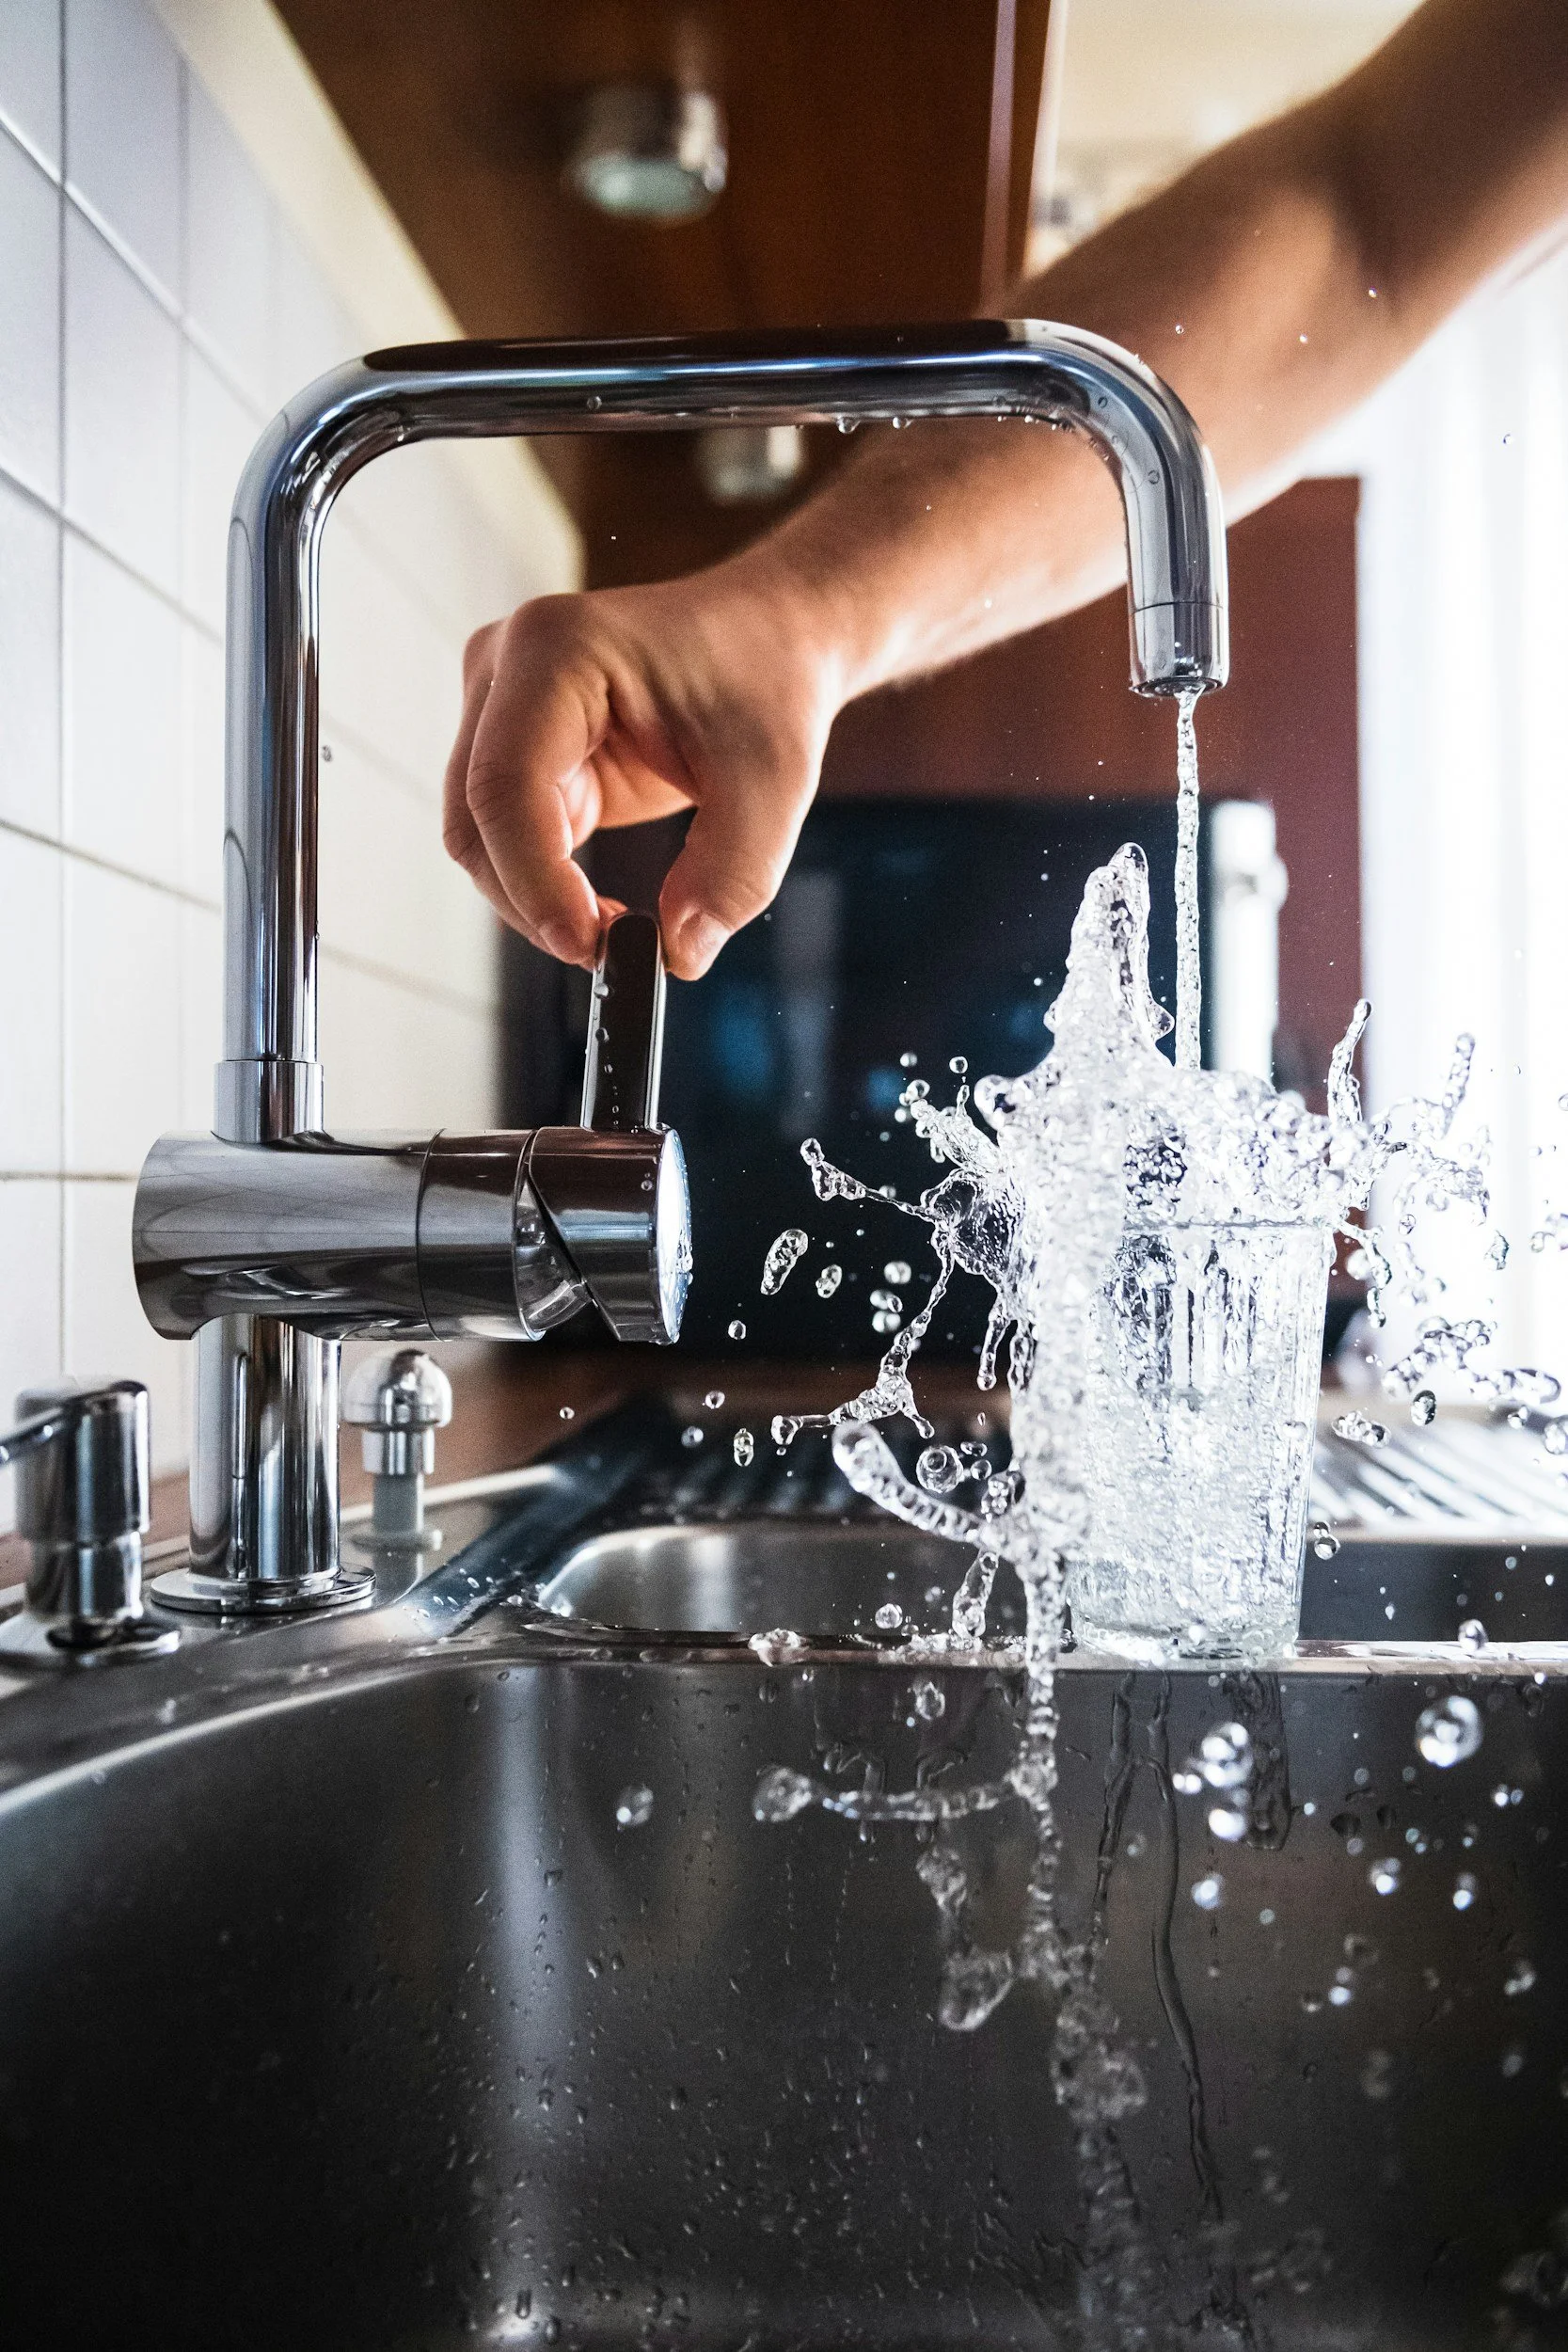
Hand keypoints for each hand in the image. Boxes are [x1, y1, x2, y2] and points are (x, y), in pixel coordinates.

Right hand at [442, 553, 846, 979]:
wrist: (770, 639)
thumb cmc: (767, 682)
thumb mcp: (774, 781)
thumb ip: (733, 874)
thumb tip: (678, 953)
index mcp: (558, 648)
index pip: (506, 783)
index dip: (534, 878)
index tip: (590, 944)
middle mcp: (507, 667)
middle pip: (475, 818)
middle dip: (532, 900)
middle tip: (609, 952)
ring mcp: (501, 707)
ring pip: (479, 837)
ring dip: (535, 899)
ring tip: (617, 928)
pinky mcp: (517, 749)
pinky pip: (508, 838)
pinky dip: (546, 885)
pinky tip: (602, 906)